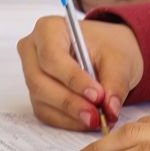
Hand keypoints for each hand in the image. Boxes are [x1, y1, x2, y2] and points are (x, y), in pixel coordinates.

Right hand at [16, 16, 142, 131]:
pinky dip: (68, 121)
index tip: (97, 95)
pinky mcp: (37, 94)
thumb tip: (110, 110)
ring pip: (41, 99)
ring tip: (98, 119)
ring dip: (70, 114)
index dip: (72, 78)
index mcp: (48, 29)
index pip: (51, 56)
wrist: (107, 52)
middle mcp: (32, 50)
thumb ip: (116, 83)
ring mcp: (30, 73)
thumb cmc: (108, 47)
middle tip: (97, 115)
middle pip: (40, 81)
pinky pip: (46, 112)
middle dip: (70, 102)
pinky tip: (87, 121)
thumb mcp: (119, 59)